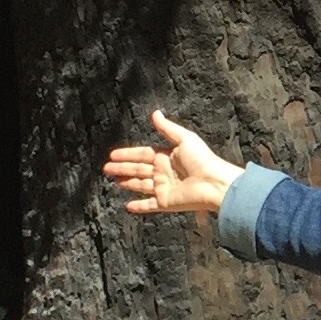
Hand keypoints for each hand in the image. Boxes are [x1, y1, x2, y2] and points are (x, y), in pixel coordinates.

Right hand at [103, 111, 241, 217]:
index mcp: (167, 157)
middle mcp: (164, 172)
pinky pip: (149, 205)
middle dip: (122, 168)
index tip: (113, 154)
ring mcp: (164, 188)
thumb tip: (155, 113)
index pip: (143, 154)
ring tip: (113, 181)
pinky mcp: (166, 202)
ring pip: (140, 185)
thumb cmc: (203, 160)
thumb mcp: (185, 139)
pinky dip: (139, 206)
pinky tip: (127, 206)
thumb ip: (168, 128)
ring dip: (127, 183)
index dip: (128, 154)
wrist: (213, 183)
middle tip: (106, 168)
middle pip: (138, 169)